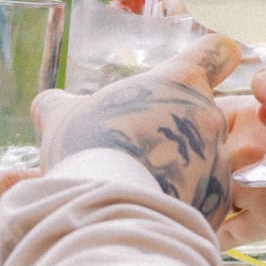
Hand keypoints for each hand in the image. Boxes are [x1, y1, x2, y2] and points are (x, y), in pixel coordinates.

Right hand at [35, 32, 238, 226]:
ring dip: (183, 168)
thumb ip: (59, 105)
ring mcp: (219, 161)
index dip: (214, 58)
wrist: (107, 213)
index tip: (205, 68)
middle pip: (206, 113)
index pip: (219, 51)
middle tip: (142, 149)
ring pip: (208, 158)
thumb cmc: (88, 151)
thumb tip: (45, 104)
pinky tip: (152, 208)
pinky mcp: (218, 202)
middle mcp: (208, 116)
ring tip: (145, 184)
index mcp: (180, 82)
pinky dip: (185, 202)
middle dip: (179, 130)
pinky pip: (206, 197)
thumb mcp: (63, 118)